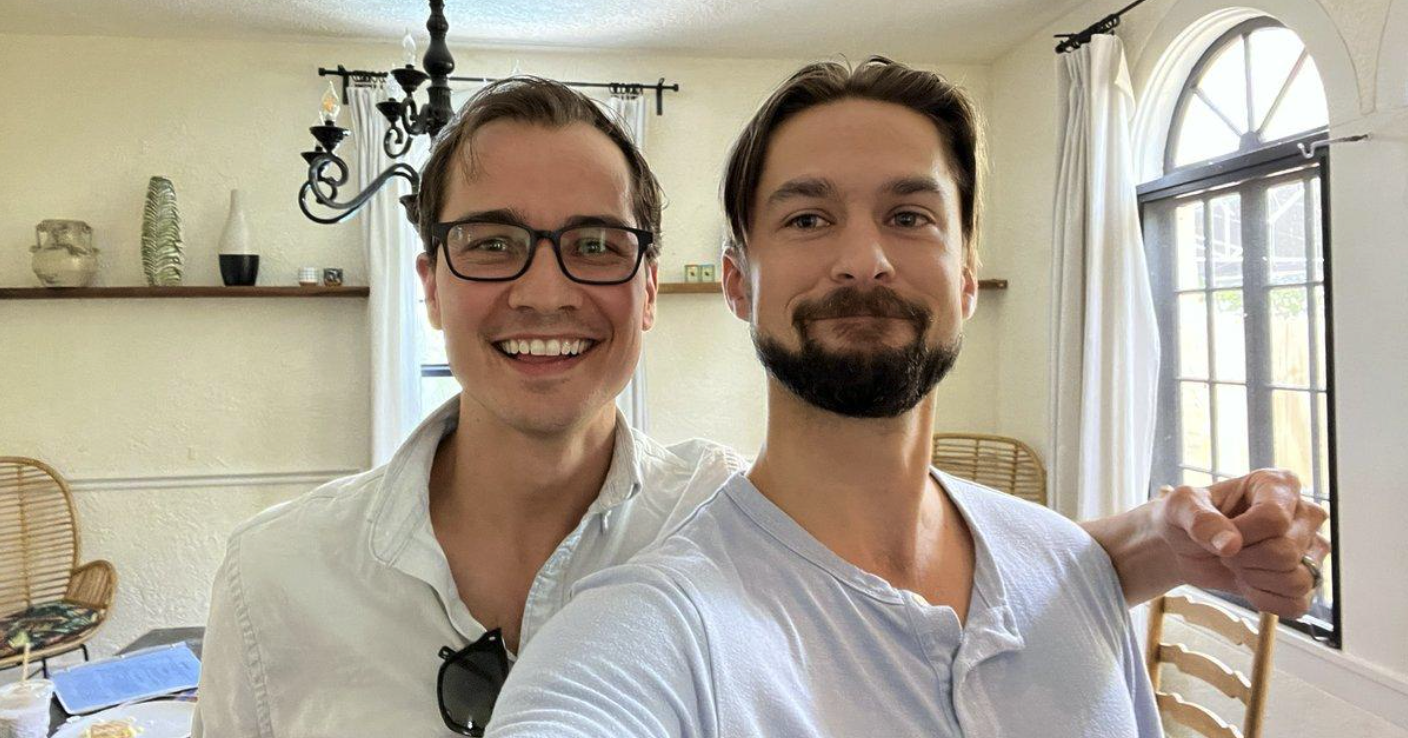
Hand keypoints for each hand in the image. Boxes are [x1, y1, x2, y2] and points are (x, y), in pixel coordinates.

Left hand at [1156, 469, 1329, 617]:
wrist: (1181, 547)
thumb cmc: (1187, 518)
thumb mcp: (1181, 506)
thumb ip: (1200, 519)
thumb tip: (1230, 544)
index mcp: (1279, 484)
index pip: (1275, 518)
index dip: (1242, 534)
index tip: (1221, 532)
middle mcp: (1304, 514)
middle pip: (1287, 552)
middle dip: (1245, 559)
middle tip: (1225, 551)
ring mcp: (1311, 549)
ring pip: (1297, 580)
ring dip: (1255, 580)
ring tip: (1237, 565)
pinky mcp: (1307, 580)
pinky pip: (1296, 604)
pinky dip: (1264, 600)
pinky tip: (1247, 583)